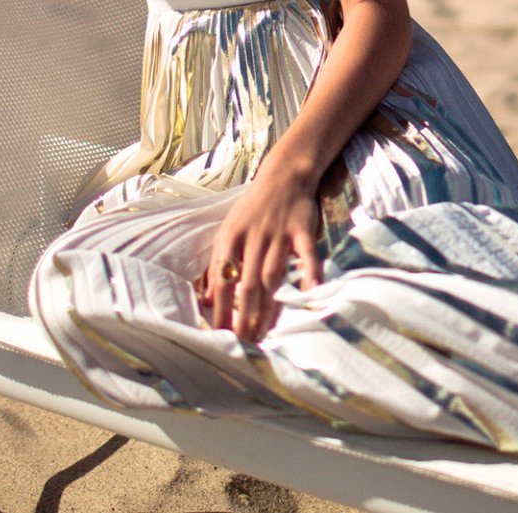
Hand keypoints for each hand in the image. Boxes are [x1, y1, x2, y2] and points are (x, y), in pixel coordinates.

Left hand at [201, 169, 324, 341]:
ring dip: (270, 306)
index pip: (222, 280)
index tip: (220, 336)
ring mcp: (279, 234)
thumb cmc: (252, 209)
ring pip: (273, 275)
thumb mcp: (228, 231)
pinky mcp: (302, 230)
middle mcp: (253, 237)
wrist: (283, 175)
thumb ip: (218, 264)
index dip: (220, 309)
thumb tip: (206, 300)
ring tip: (266, 333)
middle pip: (247, 284)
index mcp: (230, 238)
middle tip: (244, 343)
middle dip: (244, 317)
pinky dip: (310, 273)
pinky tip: (311, 293)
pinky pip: (307, 255)